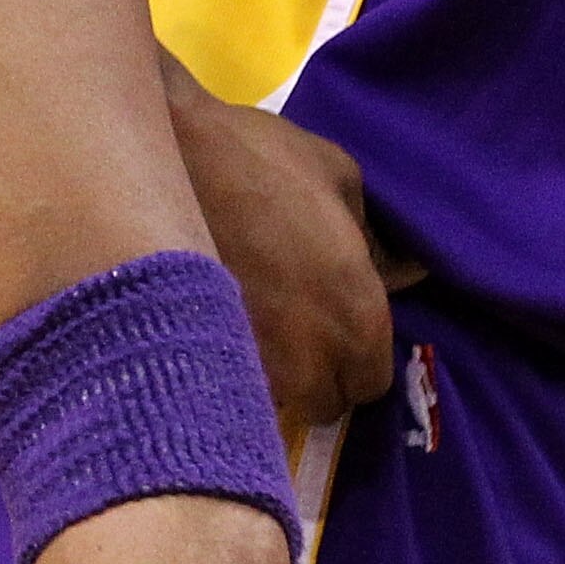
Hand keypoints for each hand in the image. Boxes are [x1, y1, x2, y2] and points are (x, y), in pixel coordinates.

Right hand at [164, 70, 412, 437]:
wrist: (165, 159)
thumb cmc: (263, 159)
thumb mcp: (341, 176)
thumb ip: (376, 236)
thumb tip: (399, 269)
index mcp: (357, 314)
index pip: (372, 384)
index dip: (359, 359)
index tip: (342, 330)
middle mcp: (310, 356)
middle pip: (324, 405)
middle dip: (320, 378)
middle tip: (305, 334)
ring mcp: (252, 363)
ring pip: (276, 399)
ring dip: (277, 376)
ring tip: (261, 330)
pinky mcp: (202, 356)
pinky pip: (232, 379)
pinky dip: (234, 361)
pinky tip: (223, 323)